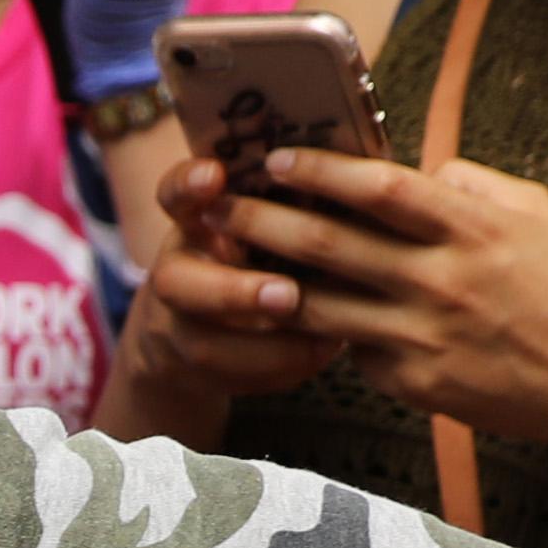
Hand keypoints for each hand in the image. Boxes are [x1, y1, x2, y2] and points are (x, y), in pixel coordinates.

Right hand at [106, 157, 341, 428]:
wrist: (207, 323)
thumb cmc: (264, 249)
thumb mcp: (267, 216)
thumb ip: (296, 198)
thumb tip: (372, 170)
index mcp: (195, 220)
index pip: (175, 194)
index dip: (190, 185)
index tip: (215, 176)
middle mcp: (176, 269)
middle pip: (176, 282)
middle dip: (233, 291)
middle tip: (288, 295)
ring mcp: (175, 324)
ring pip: (202, 343)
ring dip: (263, 346)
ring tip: (323, 340)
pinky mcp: (192, 366)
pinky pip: (230, 377)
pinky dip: (280, 367)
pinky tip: (321, 354)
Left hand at [214, 150, 547, 445]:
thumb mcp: (535, 212)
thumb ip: (470, 184)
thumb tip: (419, 168)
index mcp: (470, 228)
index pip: (379, 188)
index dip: (321, 170)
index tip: (277, 158)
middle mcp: (439, 281)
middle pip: (330, 245)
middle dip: (265, 222)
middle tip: (221, 207)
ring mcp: (421, 337)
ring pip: (322, 307)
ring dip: (268, 282)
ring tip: (228, 261)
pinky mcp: (411, 382)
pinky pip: (350, 350)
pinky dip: (317, 331)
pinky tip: (280, 313)